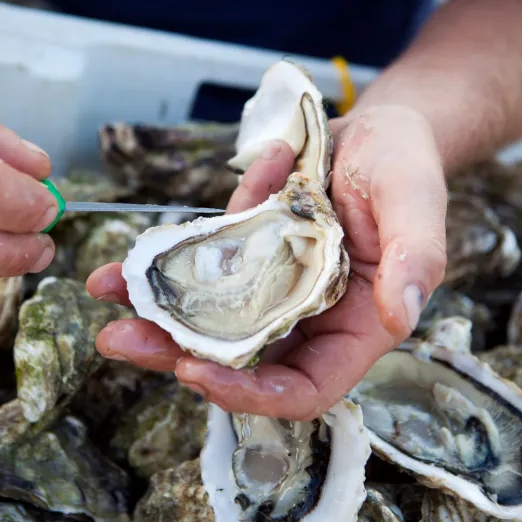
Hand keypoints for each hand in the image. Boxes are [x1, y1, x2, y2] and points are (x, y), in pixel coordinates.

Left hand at [87, 105, 447, 419]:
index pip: (304, 387)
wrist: (377, 128)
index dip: (252, 394)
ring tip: (106, 291)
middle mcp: (311, 316)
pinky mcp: (251, 251)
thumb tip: (402, 315)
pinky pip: (207, 263)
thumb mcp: (416, 201)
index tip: (197, 372)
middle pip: (242, 359)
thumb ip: (416, 258)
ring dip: (158, 310)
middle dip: (179, 353)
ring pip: (212, 316)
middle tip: (120, 338)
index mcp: (356, 326)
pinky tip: (132, 253)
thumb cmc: (407, 166)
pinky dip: (170, 258)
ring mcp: (275, 285)